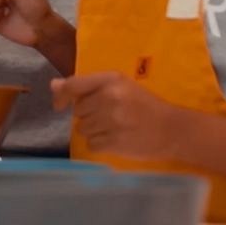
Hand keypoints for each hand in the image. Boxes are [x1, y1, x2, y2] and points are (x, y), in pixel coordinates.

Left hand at [51, 72, 185, 160]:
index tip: (60, 105)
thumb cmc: (145, 105)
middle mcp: (109, 98)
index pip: (74, 85)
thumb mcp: (119, 86)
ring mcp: (111, 121)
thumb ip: (86, 86)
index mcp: (111, 80)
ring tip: (114, 127)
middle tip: (109, 115)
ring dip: (93, 130)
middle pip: (78, 111)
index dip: (62, 96)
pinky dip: (100, 144)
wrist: (172, 129)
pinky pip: (91, 144)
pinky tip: (115, 139)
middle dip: (88, 115)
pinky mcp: (114, 142)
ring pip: (82, 129)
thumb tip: (53, 86)